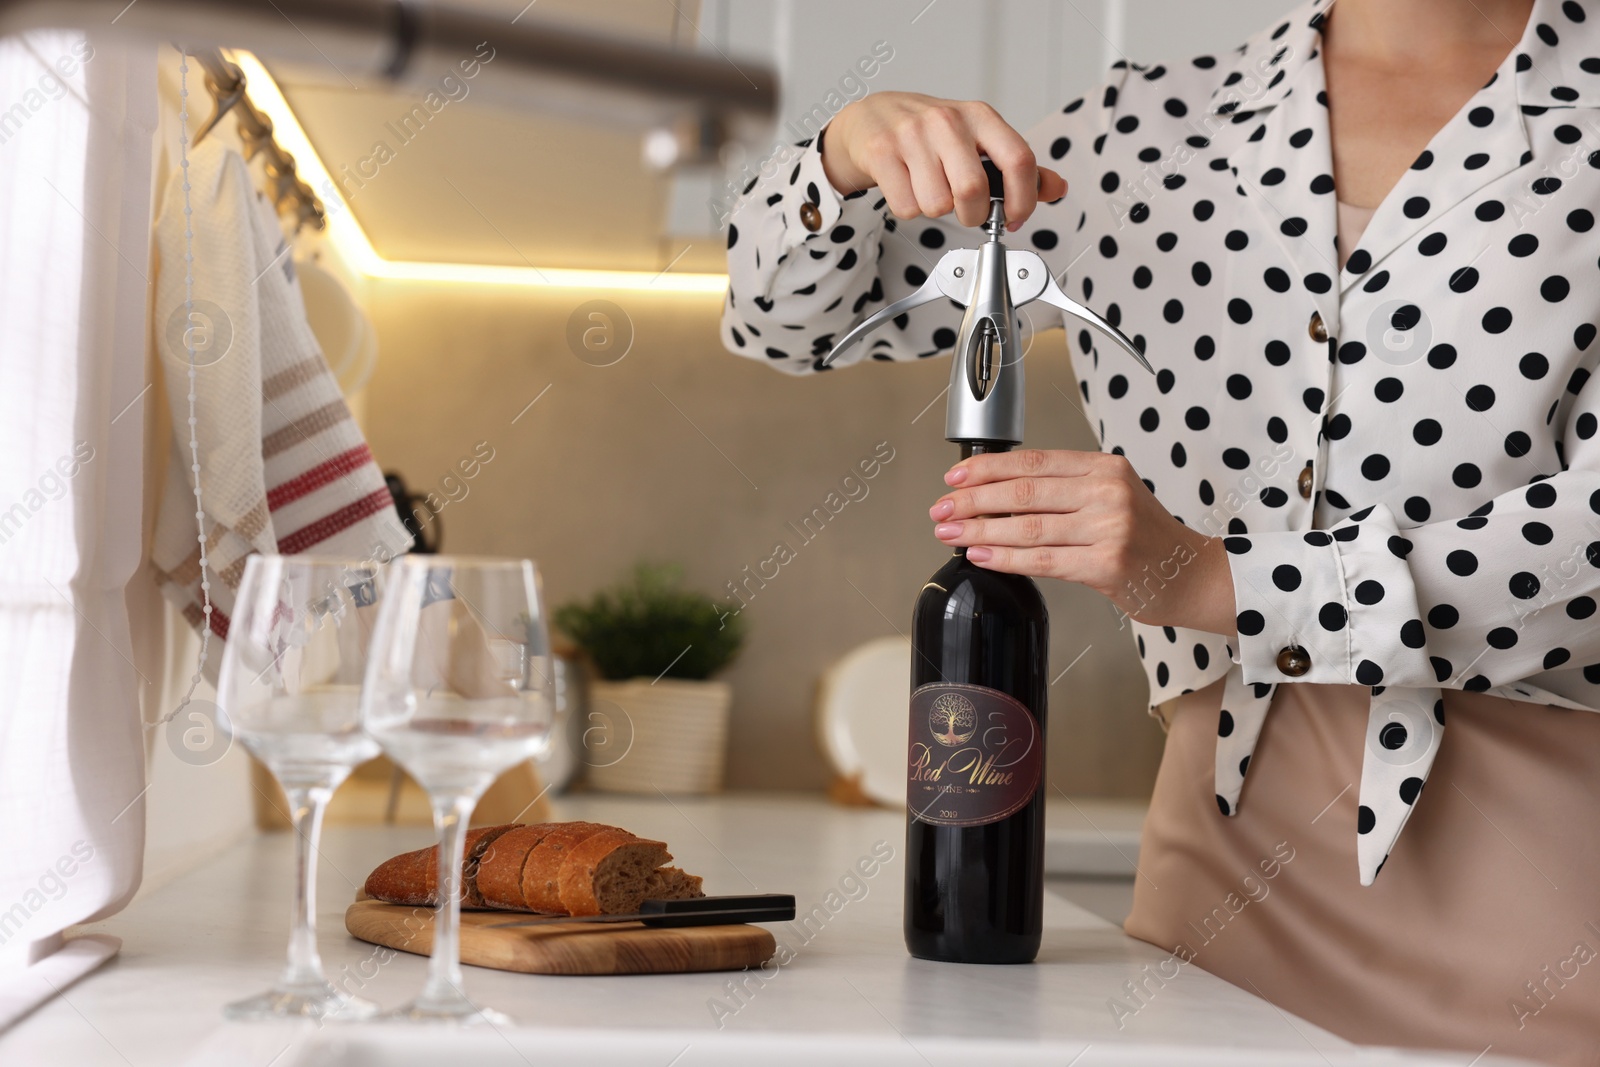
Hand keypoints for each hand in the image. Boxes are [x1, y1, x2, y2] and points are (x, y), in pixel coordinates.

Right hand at [820, 92, 1064, 230]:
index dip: (1024, 198)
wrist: (871, 117)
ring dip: (935, 210)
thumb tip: (1056, 188)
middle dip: (972, 214)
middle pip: (973, 190)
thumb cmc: (928, 133)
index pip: (1019, 158)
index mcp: (979, 117)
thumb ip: (1016, 166)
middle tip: (967, 210)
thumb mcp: (977, 139)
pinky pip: (906, 207)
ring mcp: (911, 135)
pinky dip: (909, 209)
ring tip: (929, 189)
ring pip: (937, 204)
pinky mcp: (881, 153)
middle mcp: (946, 121)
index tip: (1015, 216)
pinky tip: (907, 187)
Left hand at [928, 449, 1237, 636]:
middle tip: (942, 508)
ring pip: (1027, 526)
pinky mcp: (1106, 564)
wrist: (1191, 575)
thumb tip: (998, 496)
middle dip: (973, 500)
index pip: (1033, 461)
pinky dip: (1006, 557)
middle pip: (1024, 490)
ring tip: (951, 533)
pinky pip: (1042, 560)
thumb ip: (1065, 490)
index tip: (956, 477)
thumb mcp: (1112, 496)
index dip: (988, 468)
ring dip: (980, 530)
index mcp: (1104, 467)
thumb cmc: (1147, 538)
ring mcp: (1108, 528)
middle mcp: (1107, 492)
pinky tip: (982, 555)